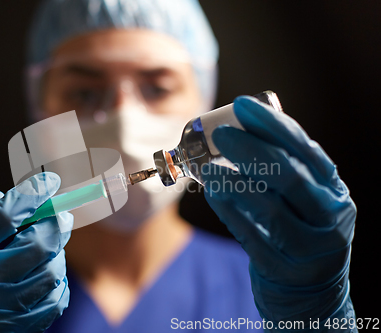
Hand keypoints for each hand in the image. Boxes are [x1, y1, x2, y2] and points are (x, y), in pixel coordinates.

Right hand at [0, 172, 72, 332]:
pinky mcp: (18, 328)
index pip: (5, 216)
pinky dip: (57, 281)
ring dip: (57, 252)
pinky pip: (55, 300)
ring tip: (50, 247)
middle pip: (39, 242)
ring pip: (52, 270)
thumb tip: (8, 198)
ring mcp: (4, 308)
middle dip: (56, 223)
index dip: (32, 194)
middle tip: (59, 215)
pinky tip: (47, 275)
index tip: (48, 183)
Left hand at [202, 96, 355, 330]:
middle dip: (251, 151)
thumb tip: (241, 128)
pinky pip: (251, 238)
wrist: (309, 290)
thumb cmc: (299, 228)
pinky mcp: (282, 269)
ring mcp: (308, 247)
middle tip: (221, 134)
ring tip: (208, 167)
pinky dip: (229, 212)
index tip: (242, 105)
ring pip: (269, 211)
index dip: (272, 125)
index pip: (305, 150)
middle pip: (289, 178)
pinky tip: (213, 193)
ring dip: (233, 183)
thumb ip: (281, 168)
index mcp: (333, 189)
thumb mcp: (304, 197)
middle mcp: (329, 217)